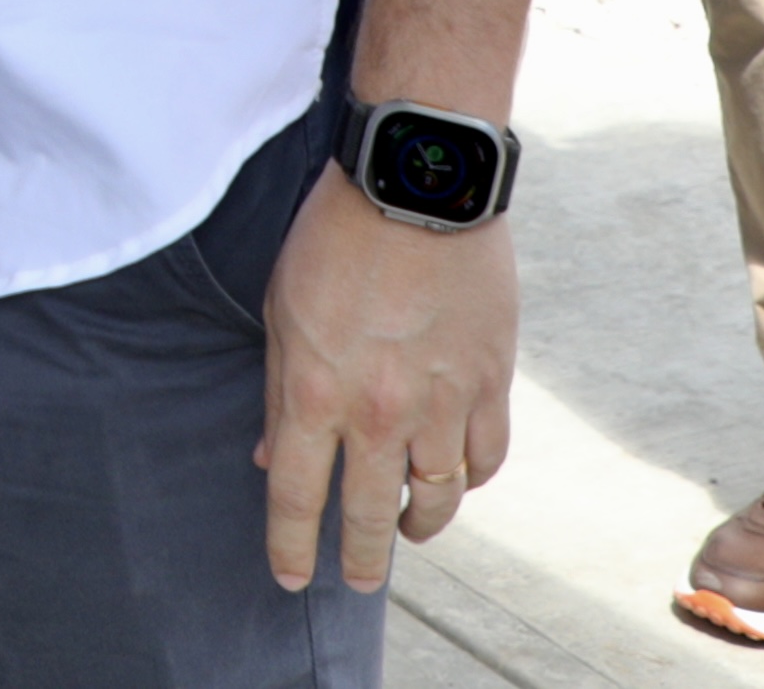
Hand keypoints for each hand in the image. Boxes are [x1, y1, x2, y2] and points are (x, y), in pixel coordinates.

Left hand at [259, 165, 515, 593]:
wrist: (417, 184)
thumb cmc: (334, 238)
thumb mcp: (281, 311)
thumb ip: (280, 393)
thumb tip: (273, 457)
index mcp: (316, 393)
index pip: (298, 498)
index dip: (291, 546)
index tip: (289, 577)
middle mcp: (379, 412)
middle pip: (368, 513)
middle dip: (359, 558)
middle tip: (356, 580)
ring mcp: (441, 403)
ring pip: (438, 498)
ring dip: (419, 523)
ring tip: (406, 527)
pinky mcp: (490, 383)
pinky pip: (485, 459)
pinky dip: (470, 479)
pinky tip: (455, 478)